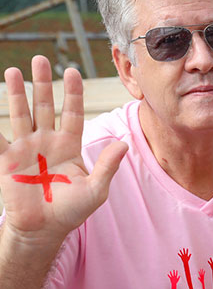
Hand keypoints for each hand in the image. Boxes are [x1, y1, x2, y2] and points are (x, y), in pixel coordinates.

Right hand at [0, 56, 125, 244]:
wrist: (44, 229)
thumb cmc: (72, 211)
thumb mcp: (95, 189)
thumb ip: (107, 166)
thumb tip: (123, 144)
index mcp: (69, 145)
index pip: (72, 113)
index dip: (72, 93)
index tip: (72, 71)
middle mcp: (47, 141)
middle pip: (45, 106)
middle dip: (43, 84)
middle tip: (41, 59)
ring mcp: (25, 148)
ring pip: (21, 114)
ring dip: (17, 93)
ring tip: (14, 70)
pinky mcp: (7, 159)